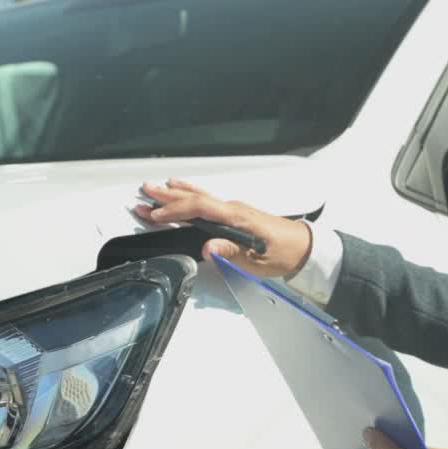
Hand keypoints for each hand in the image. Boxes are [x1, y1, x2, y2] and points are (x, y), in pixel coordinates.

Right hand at [135, 178, 313, 276]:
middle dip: (167, 198)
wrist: (303, 247)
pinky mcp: (235, 212)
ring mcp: (234, 208)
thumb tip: (207, 247)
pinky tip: (181, 187)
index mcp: (237, 218)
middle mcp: (233, 208)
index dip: (175, 211)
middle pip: (195, 198)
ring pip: (199, 196)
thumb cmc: (284, 253)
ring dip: (175, 193)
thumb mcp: (258, 261)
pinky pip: (207, 198)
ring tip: (154, 188)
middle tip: (143, 195)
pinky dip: (190, 192)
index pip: (199, 208)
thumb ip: (231, 253)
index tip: (155, 215)